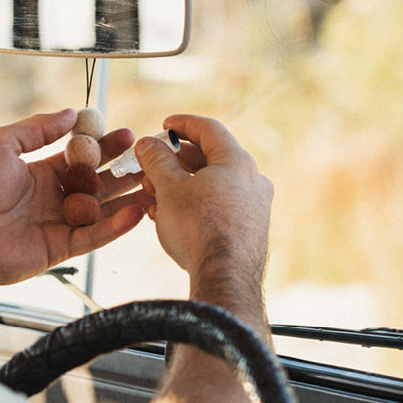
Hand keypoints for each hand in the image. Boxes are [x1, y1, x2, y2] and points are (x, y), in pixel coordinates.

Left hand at [0, 109, 148, 285]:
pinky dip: (116, 225)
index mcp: (39, 172)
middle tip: (148, 158)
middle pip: (97, 182)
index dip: (104, 146)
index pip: (80, 157)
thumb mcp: (1, 143)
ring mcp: (58, 223)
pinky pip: (94, 235)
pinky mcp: (60, 248)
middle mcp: (52, 197)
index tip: (126, 134)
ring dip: (128, 198)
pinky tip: (136, 212)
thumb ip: (37, 128)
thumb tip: (70, 113)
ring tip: (153, 185)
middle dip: (123, 170)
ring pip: (102, 210)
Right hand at [135, 115, 272, 328]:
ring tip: (155, 195)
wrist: (225, 278)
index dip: (182, 123)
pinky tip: (172, 217)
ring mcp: (254, 206)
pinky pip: (220, 206)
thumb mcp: (169, 188)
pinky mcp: (250, 229)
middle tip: (152, 165)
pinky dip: (196, 203)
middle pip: (210, 157)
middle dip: (176, 160)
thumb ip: (157, 160)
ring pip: (213, 184)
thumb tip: (147, 144)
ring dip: (182, 185)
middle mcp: (252, 180)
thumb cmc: (198, 228)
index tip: (164, 124)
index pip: (209, 129)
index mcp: (236, 161)